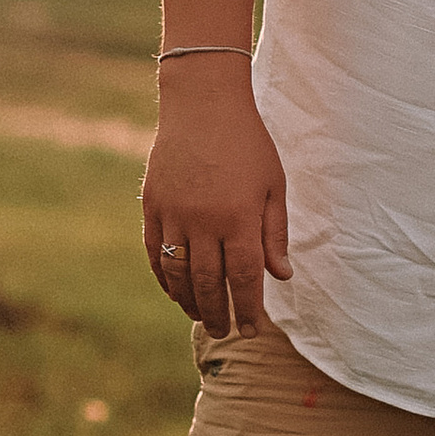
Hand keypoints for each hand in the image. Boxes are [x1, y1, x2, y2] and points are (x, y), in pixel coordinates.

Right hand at [142, 63, 291, 334]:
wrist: (203, 103)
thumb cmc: (248, 143)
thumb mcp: (273, 185)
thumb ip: (275, 234)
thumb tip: (282, 277)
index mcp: (240, 217)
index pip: (245, 278)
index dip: (248, 309)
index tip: (251, 330)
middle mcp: (204, 221)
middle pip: (209, 283)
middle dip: (218, 314)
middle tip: (225, 332)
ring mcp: (173, 214)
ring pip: (178, 273)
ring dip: (189, 301)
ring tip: (201, 316)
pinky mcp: (152, 205)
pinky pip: (154, 253)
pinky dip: (163, 277)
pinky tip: (174, 291)